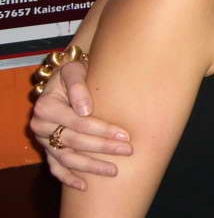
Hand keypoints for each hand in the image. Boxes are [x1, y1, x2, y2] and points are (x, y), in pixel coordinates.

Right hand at [30, 60, 132, 189]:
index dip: (102, 130)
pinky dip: (68, 179)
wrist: (66, 78)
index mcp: (46, 106)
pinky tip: (85, 187)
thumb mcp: (74, 70)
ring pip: (67, 159)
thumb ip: (78, 85)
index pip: (78, 122)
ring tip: (114, 170)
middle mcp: (41, 126)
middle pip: (75, 142)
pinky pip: (56, 168)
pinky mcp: (47, 150)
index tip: (125, 134)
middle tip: (128, 150)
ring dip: (91, 167)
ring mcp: (44, 140)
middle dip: (103, 148)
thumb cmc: (75, 73)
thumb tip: (85, 109)